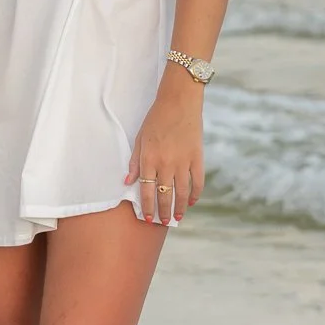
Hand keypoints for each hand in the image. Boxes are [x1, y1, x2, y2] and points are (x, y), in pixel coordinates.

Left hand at [124, 72, 204, 225]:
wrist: (178, 102)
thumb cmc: (156, 119)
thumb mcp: (139, 139)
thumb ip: (134, 162)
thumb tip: (127, 182)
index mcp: (149, 159)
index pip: (146, 191)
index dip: (147, 207)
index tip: (147, 218)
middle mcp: (166, 164)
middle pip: (164, 195)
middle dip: (163, 212)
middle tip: (163, 222)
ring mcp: (183, 162)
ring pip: (182, 192)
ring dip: (179, 207)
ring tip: (177, 217)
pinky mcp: (197, 158)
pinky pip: (197, 181)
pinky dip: (195, 194)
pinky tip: (191, 201)